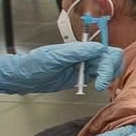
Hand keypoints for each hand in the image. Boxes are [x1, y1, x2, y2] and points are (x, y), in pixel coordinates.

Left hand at [0, 42, 123, 94]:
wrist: (23, 78)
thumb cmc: (34, 65)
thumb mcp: (53, 58)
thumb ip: (76, 52)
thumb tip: (98, 48)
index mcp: (79, 48)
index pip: (104, 52)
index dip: (107, 66)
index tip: (101, 82)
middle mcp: (84, 55)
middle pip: (110, 58)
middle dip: (111, 71)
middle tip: (102, 86)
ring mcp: (83, 65)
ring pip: (107, 67)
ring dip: (109, 77)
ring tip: (100, 87)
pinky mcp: (81, 76)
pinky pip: (99, 76)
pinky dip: (103, 81)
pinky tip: (97, 87)